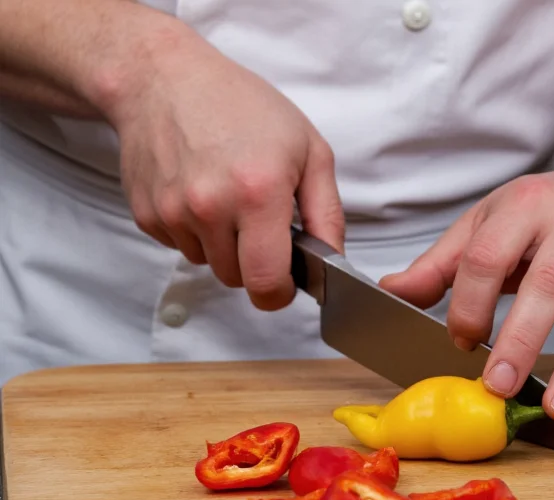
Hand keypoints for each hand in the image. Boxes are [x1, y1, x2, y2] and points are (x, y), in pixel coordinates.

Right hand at [109, 33, 343, 309]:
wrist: (164, 79)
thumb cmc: (242, 106)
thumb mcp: (309, 150)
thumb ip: (327, 214)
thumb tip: (333, 262)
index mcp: (258, 194)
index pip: (266, 282)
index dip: (280, 293)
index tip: (286, 282)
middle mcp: (211, 208)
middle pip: (237, 279)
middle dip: (254, 264)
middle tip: (260, 223)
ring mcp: (173, 213)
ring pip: (208, 264)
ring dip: (223, 247)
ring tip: (229, 197)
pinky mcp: (147, 214)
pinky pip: (180, 246)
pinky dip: (195, 232)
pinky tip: (200, 190)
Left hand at [380, 162, 553, 420]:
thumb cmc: (550, 209)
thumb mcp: (492, 219)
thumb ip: (444, 262)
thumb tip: (393, 293)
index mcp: (525, 204)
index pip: (488, 255)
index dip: (468, 303)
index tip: (460, 340)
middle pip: (549, 283)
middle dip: (522, 340)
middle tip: (499, 387)